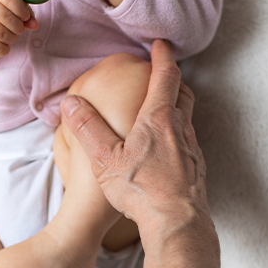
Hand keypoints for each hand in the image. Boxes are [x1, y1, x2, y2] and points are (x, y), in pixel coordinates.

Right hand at [0, 0, 37, 55]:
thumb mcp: (11, 6)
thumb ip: (25, 14)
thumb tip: (34, 25)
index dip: (20, 10)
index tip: (25, 17)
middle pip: (4, 16)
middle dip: (17, 27)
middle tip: (19, 30)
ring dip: (10, 39)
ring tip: (12, 37)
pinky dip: (3, 49)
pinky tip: (5, 47)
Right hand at [61, 39, 226, 267]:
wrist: (177, 222)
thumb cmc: (142, 190)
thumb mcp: (105, 159)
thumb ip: (87, 129)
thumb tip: (70, 103)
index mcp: (157, 119)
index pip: (165, 77)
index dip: (163, 57)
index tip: (160, 45)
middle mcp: (180, 130)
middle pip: (183, 94)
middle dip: (174, 81)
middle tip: (164, 75)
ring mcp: (192, 150)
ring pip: (188, 119)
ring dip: (178, 108)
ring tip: (164, 111)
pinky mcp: (196, 170)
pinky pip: (190, 143)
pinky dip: (180, 136)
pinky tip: (169, 151)